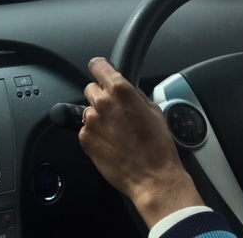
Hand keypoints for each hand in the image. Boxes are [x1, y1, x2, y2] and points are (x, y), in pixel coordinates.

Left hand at [78, 57, 203, 228]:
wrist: (152, 177)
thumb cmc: (157, 147)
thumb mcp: (155, 111)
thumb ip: (136, 96)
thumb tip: (129, 91)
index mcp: (121, 91)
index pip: (98, 66)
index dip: (99, 67)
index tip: (98, 68)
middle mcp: (103, 103)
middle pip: (91, 89)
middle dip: (101, 96)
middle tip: (114, 110)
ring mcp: (92, 121)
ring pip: (88, 111)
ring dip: (98, 117)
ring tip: (115, 132)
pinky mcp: (85, 138)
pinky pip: (85, 130)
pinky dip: (94, 134)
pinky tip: (110, 143)